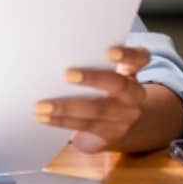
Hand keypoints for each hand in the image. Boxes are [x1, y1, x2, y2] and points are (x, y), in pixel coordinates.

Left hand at [34, 45, 150, 152]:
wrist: (118, 120)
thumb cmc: (100, 87)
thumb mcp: (102, 72)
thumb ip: (88, 61)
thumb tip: (51, 50)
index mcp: (131, 71)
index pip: (139, 58)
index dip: (127, 54)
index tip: (110, 53)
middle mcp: (134, 93)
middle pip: (119, 84)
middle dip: (93, 79)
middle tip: (67, 74)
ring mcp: (125, 115)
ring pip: (98, 110)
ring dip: (67, 107)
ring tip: (42, 106)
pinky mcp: (112, 133)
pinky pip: (86, 126)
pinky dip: (62, 121)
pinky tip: (44, 118)